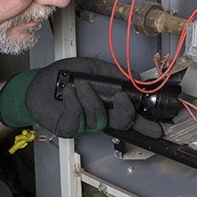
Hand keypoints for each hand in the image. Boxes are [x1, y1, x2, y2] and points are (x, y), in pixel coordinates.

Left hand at [0, 57, 162, 137]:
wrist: (38, 84)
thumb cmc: (64, 77)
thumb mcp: (93, 68)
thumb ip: (115, 73)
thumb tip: (136, 76)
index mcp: (109, 104)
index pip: (132, 117)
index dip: (146, 124)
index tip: (158, 126)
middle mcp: (100, 116)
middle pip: (122, 122)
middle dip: (126, 112)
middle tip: (122, 98)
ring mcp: (85, 125)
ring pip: (99, 119)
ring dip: (91, 99)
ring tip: (81, 86)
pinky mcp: (69, 128)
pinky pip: (78, 118)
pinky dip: (74, 102)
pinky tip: (69, 92)